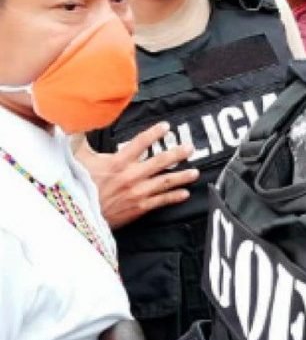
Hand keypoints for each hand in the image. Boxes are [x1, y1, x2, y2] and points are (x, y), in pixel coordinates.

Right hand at [76, 122, 199, 229]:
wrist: (77, 216)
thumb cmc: (76, 187)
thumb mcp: (75, 160)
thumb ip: (79, 140)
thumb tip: (77, 122)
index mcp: (117, 163)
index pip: (140, 143)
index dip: (154, 133)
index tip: (166, 127)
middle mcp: (131, 176)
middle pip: (160, 161)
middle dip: (177, 154)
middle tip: (190, 148)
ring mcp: (137, 192)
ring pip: (165, 182)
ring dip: (182, 176)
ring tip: (195, 172)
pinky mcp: (139, 207)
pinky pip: (161, 201)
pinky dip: (174, 197)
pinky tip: (185, 194)